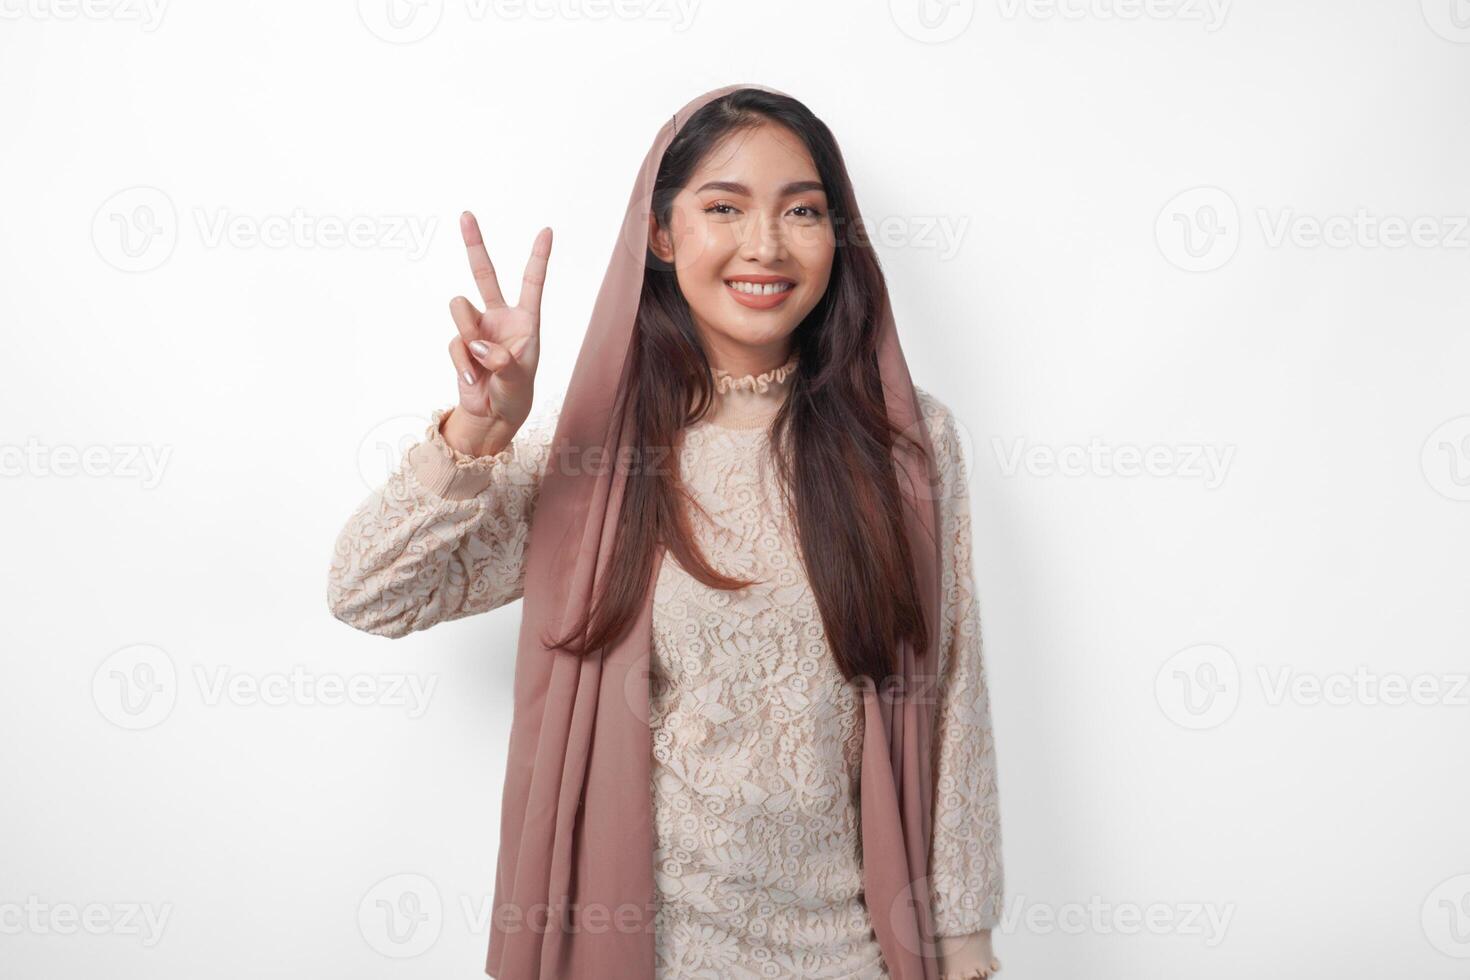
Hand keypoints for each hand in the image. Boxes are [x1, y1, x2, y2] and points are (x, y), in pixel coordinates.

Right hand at [443, 211, 549, 453]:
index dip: (539, 257)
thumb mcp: (518, 378)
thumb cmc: (516, 393)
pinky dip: (463, 362)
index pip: (532, 283)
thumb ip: (502, 360)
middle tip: (466, 214)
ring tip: (481, 358)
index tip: (547, 230)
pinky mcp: (460, 344)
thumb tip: (478, 344)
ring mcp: (477, 329)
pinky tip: (474, 379)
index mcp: (526, 320)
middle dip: (475, 244)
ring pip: (460, 309)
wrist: (494, 416)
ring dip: (467, 330)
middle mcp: (499, 318)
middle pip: (484, 274)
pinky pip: (455, 343)